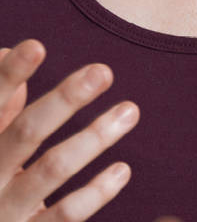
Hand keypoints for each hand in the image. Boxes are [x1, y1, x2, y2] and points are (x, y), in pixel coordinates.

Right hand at [0, 40, 138, 220]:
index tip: (37, 46)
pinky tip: (122, 170)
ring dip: (94, 138)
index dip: (9, 74)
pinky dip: (95, 193)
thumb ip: (1, 103)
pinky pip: (64, 216)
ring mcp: (5, 210)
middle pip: (25, 132)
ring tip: (130, 110)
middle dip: (64, 100)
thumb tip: (8, 51)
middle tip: (103, 71)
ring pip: (52, 169)